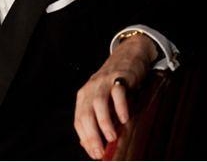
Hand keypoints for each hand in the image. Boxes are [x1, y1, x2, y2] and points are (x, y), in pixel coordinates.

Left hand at [74, 35, 157, 159]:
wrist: (127, 55)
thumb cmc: (114, 83)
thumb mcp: (101, 99)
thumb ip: (95, 118)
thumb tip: (89, 144)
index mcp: (83, 96)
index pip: (79, 121)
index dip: (85, 139)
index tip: (94, 153)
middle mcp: (90, 89)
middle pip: (86, 114)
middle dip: (92, 135)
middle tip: (100, 151)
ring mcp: (104, 82)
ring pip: (99, 104)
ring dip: (104, 123)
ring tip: (111, 137)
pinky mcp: (119, 77)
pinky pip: (118, 93)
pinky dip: (120, 107)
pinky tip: (124, 119)